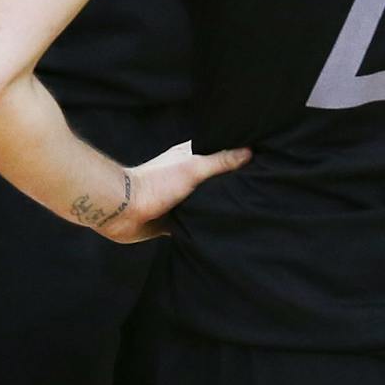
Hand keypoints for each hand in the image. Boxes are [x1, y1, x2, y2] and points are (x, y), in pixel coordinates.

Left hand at [101, 141, 250, 242]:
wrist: (124, 210)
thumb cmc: (156, 183)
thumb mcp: (193, 168)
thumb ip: (220, 161)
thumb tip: (250, 151)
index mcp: (188, 158)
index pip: (216, 154)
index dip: (234, 156)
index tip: (259, 161)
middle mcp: (185, 178)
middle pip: (213, 182)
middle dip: (230, 187)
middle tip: (260, 192)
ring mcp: (179, 200)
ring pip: (205, 204)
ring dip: (217, 209)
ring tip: (247, 214)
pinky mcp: (173, 222)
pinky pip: (195, 225)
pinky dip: (205, 228)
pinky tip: (222, 233)